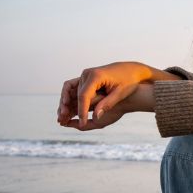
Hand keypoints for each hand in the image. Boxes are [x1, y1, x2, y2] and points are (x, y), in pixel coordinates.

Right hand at [57, 62, 178, 128]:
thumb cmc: (128, 81)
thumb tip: (96, 117)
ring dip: (66, 104)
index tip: (83, 123)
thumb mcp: (120, 94)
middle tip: (63, 122)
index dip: (82, 111)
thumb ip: (107, 104)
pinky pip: (75, 89)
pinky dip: (70, 99)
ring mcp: (85, 75)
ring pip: (72, 92)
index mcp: (96, 76)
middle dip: (69, 109)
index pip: (84, 96)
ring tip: (62, 117)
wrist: (130, 70)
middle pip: (75, 94)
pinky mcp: (86, 78)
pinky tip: (68, 110)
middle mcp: (87, 74)